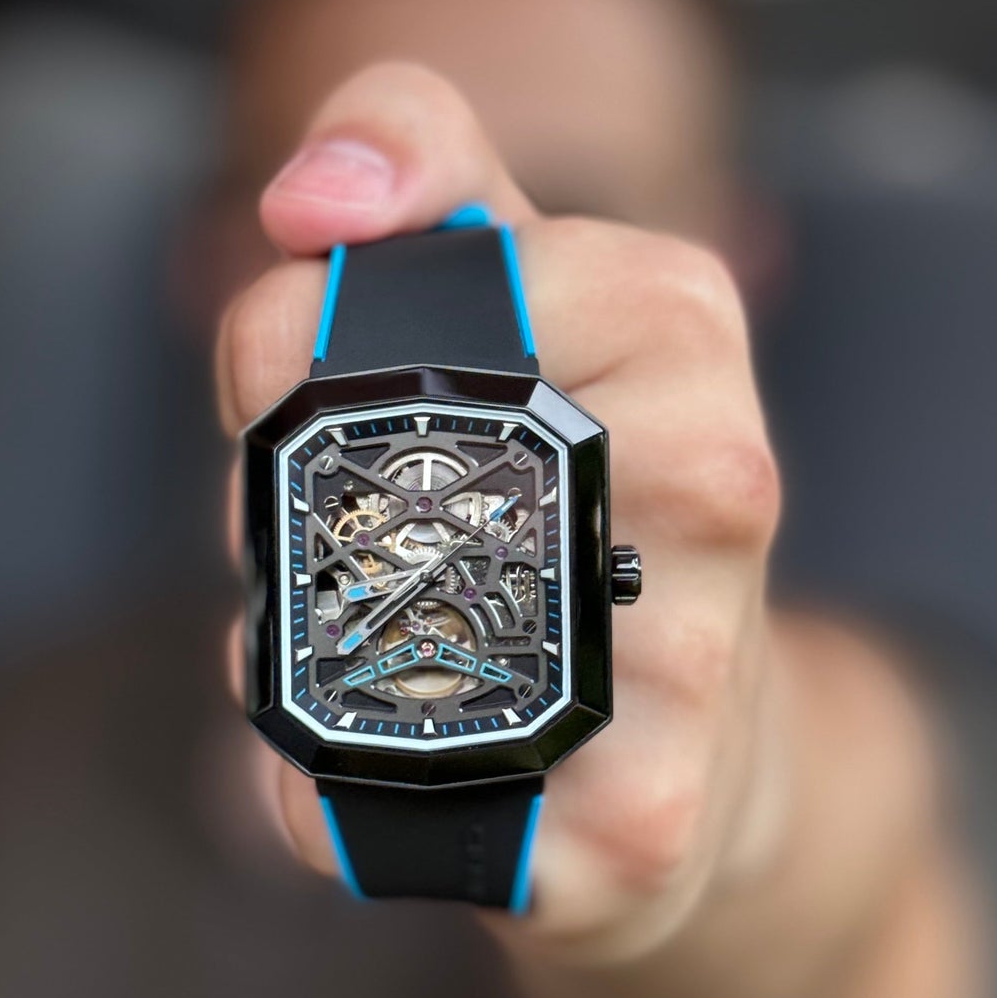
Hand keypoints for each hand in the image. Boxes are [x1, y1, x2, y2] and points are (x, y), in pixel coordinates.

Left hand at [218, 62, 781, 956]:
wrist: (708, 759)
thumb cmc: (580, 502)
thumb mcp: (530, 295)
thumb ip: (424, 169)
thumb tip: (310, 199)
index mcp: (681, 319)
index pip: (377, 286)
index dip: (277, 344)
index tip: (303, 398)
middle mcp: (719, 481)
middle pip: (350, 461)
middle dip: (282, 503)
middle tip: (332, 538)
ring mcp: (688, 663)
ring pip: (353, 635)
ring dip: (299, 642)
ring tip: (369, 642)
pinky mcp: (638, 829)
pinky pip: (370, 800)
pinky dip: (320, 791)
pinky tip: (389, 767)